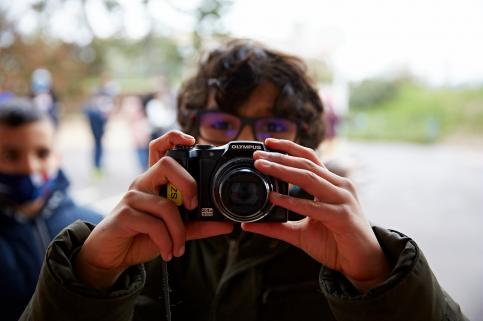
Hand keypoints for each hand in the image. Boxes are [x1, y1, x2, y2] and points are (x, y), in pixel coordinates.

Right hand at [75, 131, 232, 288]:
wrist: (112, 256)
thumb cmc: (142, 236)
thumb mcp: (174, 230)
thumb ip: (198, 226)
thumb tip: (226, 225)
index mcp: (155, 182)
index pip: (159, 149)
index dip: (173, 138)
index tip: (192, 140)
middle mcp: (142, 183)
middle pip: (165, 165)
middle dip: (188, 183)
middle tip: (194, 206)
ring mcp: (132, 197)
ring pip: (165, 205)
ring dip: (178, 231)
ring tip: (179, 248)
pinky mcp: (124, 215)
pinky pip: (153, 225)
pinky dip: (166, 241)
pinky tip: (168, 252)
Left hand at [242, 138, 389, 291]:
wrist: (362, 263)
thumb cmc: (335, 243)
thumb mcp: (299, 232)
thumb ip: (276, 226)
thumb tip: (248, 224)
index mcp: (331, 184)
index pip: (309, 158)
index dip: (289, 147)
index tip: (267, 142)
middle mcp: (339, 186)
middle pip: (306, 164)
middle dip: (279, 158)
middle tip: (257, 157)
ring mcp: (342, 199)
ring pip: (309, 178)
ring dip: (283, 171)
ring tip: (262, 168)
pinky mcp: (343, 216)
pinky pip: (314, 206)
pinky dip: (292, 201)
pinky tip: (274, 198)